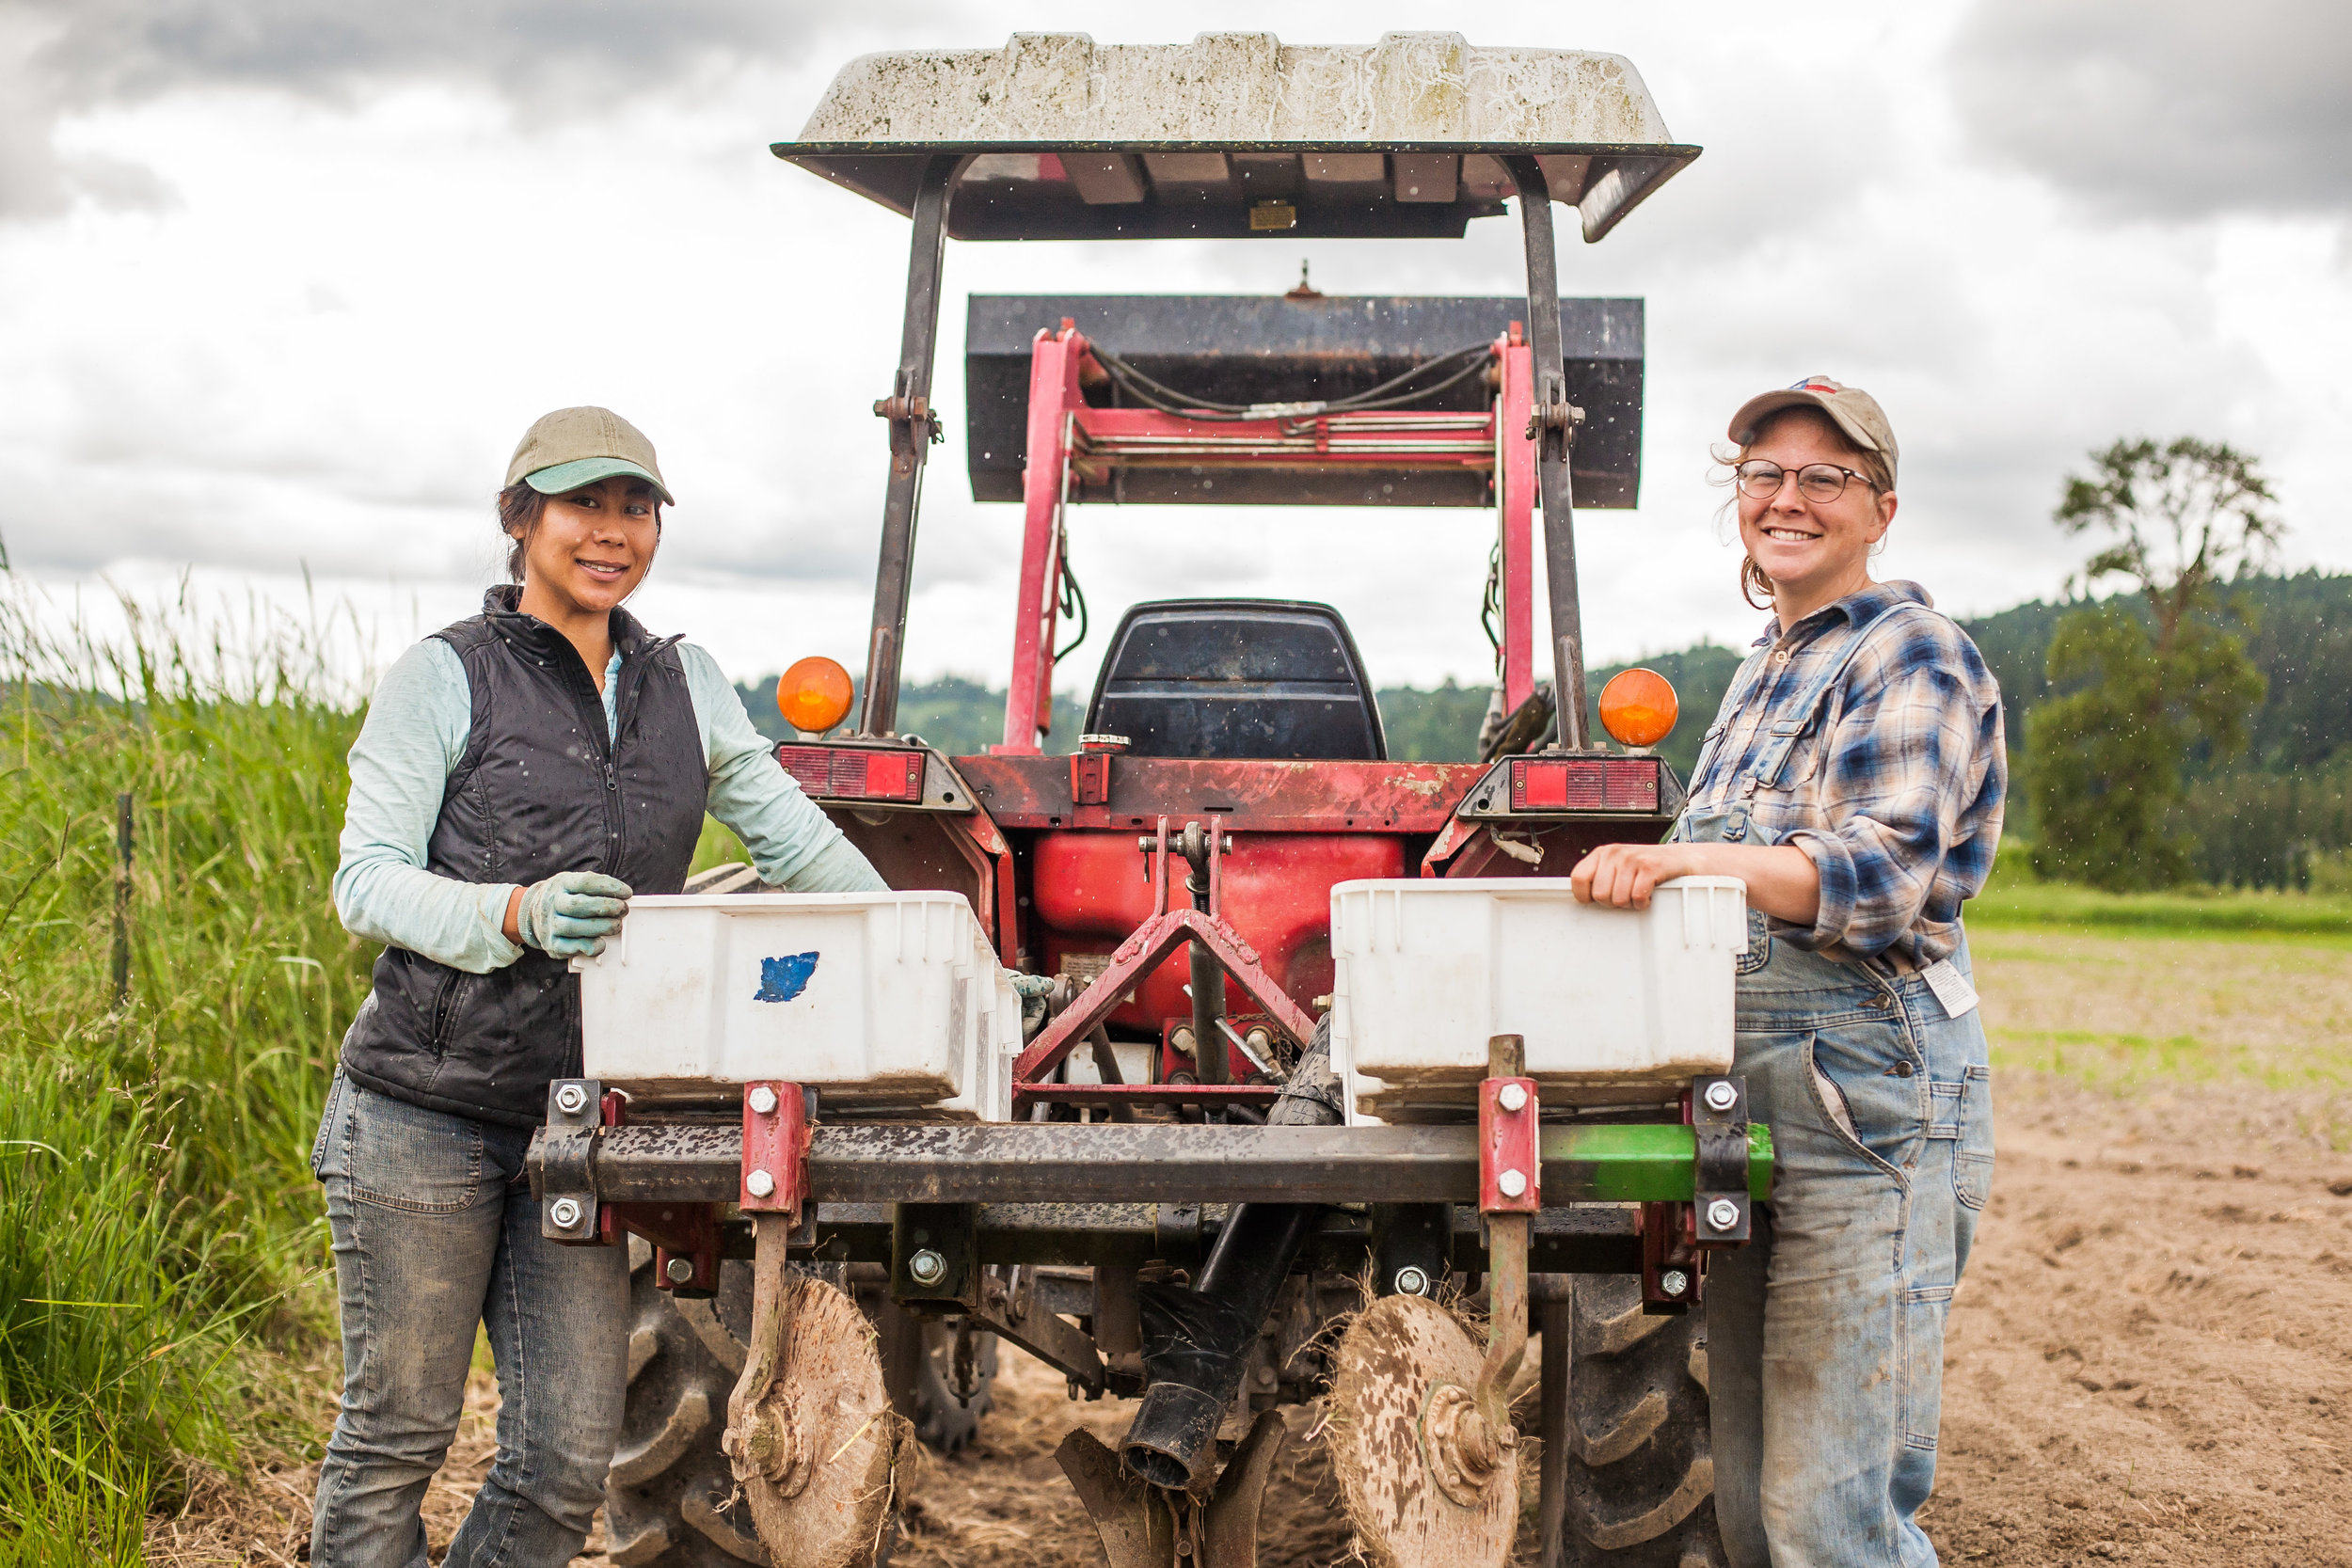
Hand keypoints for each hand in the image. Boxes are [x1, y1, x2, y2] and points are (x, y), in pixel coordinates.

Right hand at [515, 871, 632, 956]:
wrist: (532, 912)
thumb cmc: (566, 897)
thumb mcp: (575, 883)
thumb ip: (597, 886)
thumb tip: (623, 895)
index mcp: (561, 884)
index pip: (585, 882)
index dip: (609, 887)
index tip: (627, 893)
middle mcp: (552, 903)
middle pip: (578, 905)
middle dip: (605, 907)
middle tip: (622, 909)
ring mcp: (550, 924)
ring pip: (574, 927)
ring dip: (600, 927)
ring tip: (616, 925)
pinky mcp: (552, 944)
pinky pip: (571, 948)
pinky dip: (589, 946)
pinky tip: (601, 943)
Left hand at [1569, 843, 1701, 908]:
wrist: (1679, 859)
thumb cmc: (1644, 869)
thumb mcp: (1617, 868)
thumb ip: (1599, 878)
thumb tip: (1580, 899)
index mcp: (1601, 853)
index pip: (1578, 878)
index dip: (1585, 896)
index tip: (1596, 900)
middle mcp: (1614, 853)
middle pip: (1600, 895)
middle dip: (1612, 902)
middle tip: (1625, 895)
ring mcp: (1632, 858)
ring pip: (1618, 899)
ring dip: (1630, 903)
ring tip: (1637, 893)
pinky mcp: (1650, 867)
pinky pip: (1637, 897)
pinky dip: (1643, 903)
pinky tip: (1648, 895)